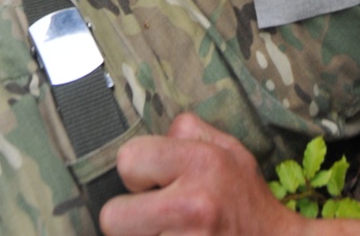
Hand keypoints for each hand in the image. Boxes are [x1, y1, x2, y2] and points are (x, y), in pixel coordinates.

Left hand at [100, 115, 300, 235]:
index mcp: (202, 162)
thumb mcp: (229, 149)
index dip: (136, 173)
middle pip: (112, 217)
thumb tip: (152, 134)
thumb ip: (188, 133)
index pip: (128, 160)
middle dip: (128, 218)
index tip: (153, 183)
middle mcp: (193, 205)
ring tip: (172, 232)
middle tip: (155, 217)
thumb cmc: (247, 199)